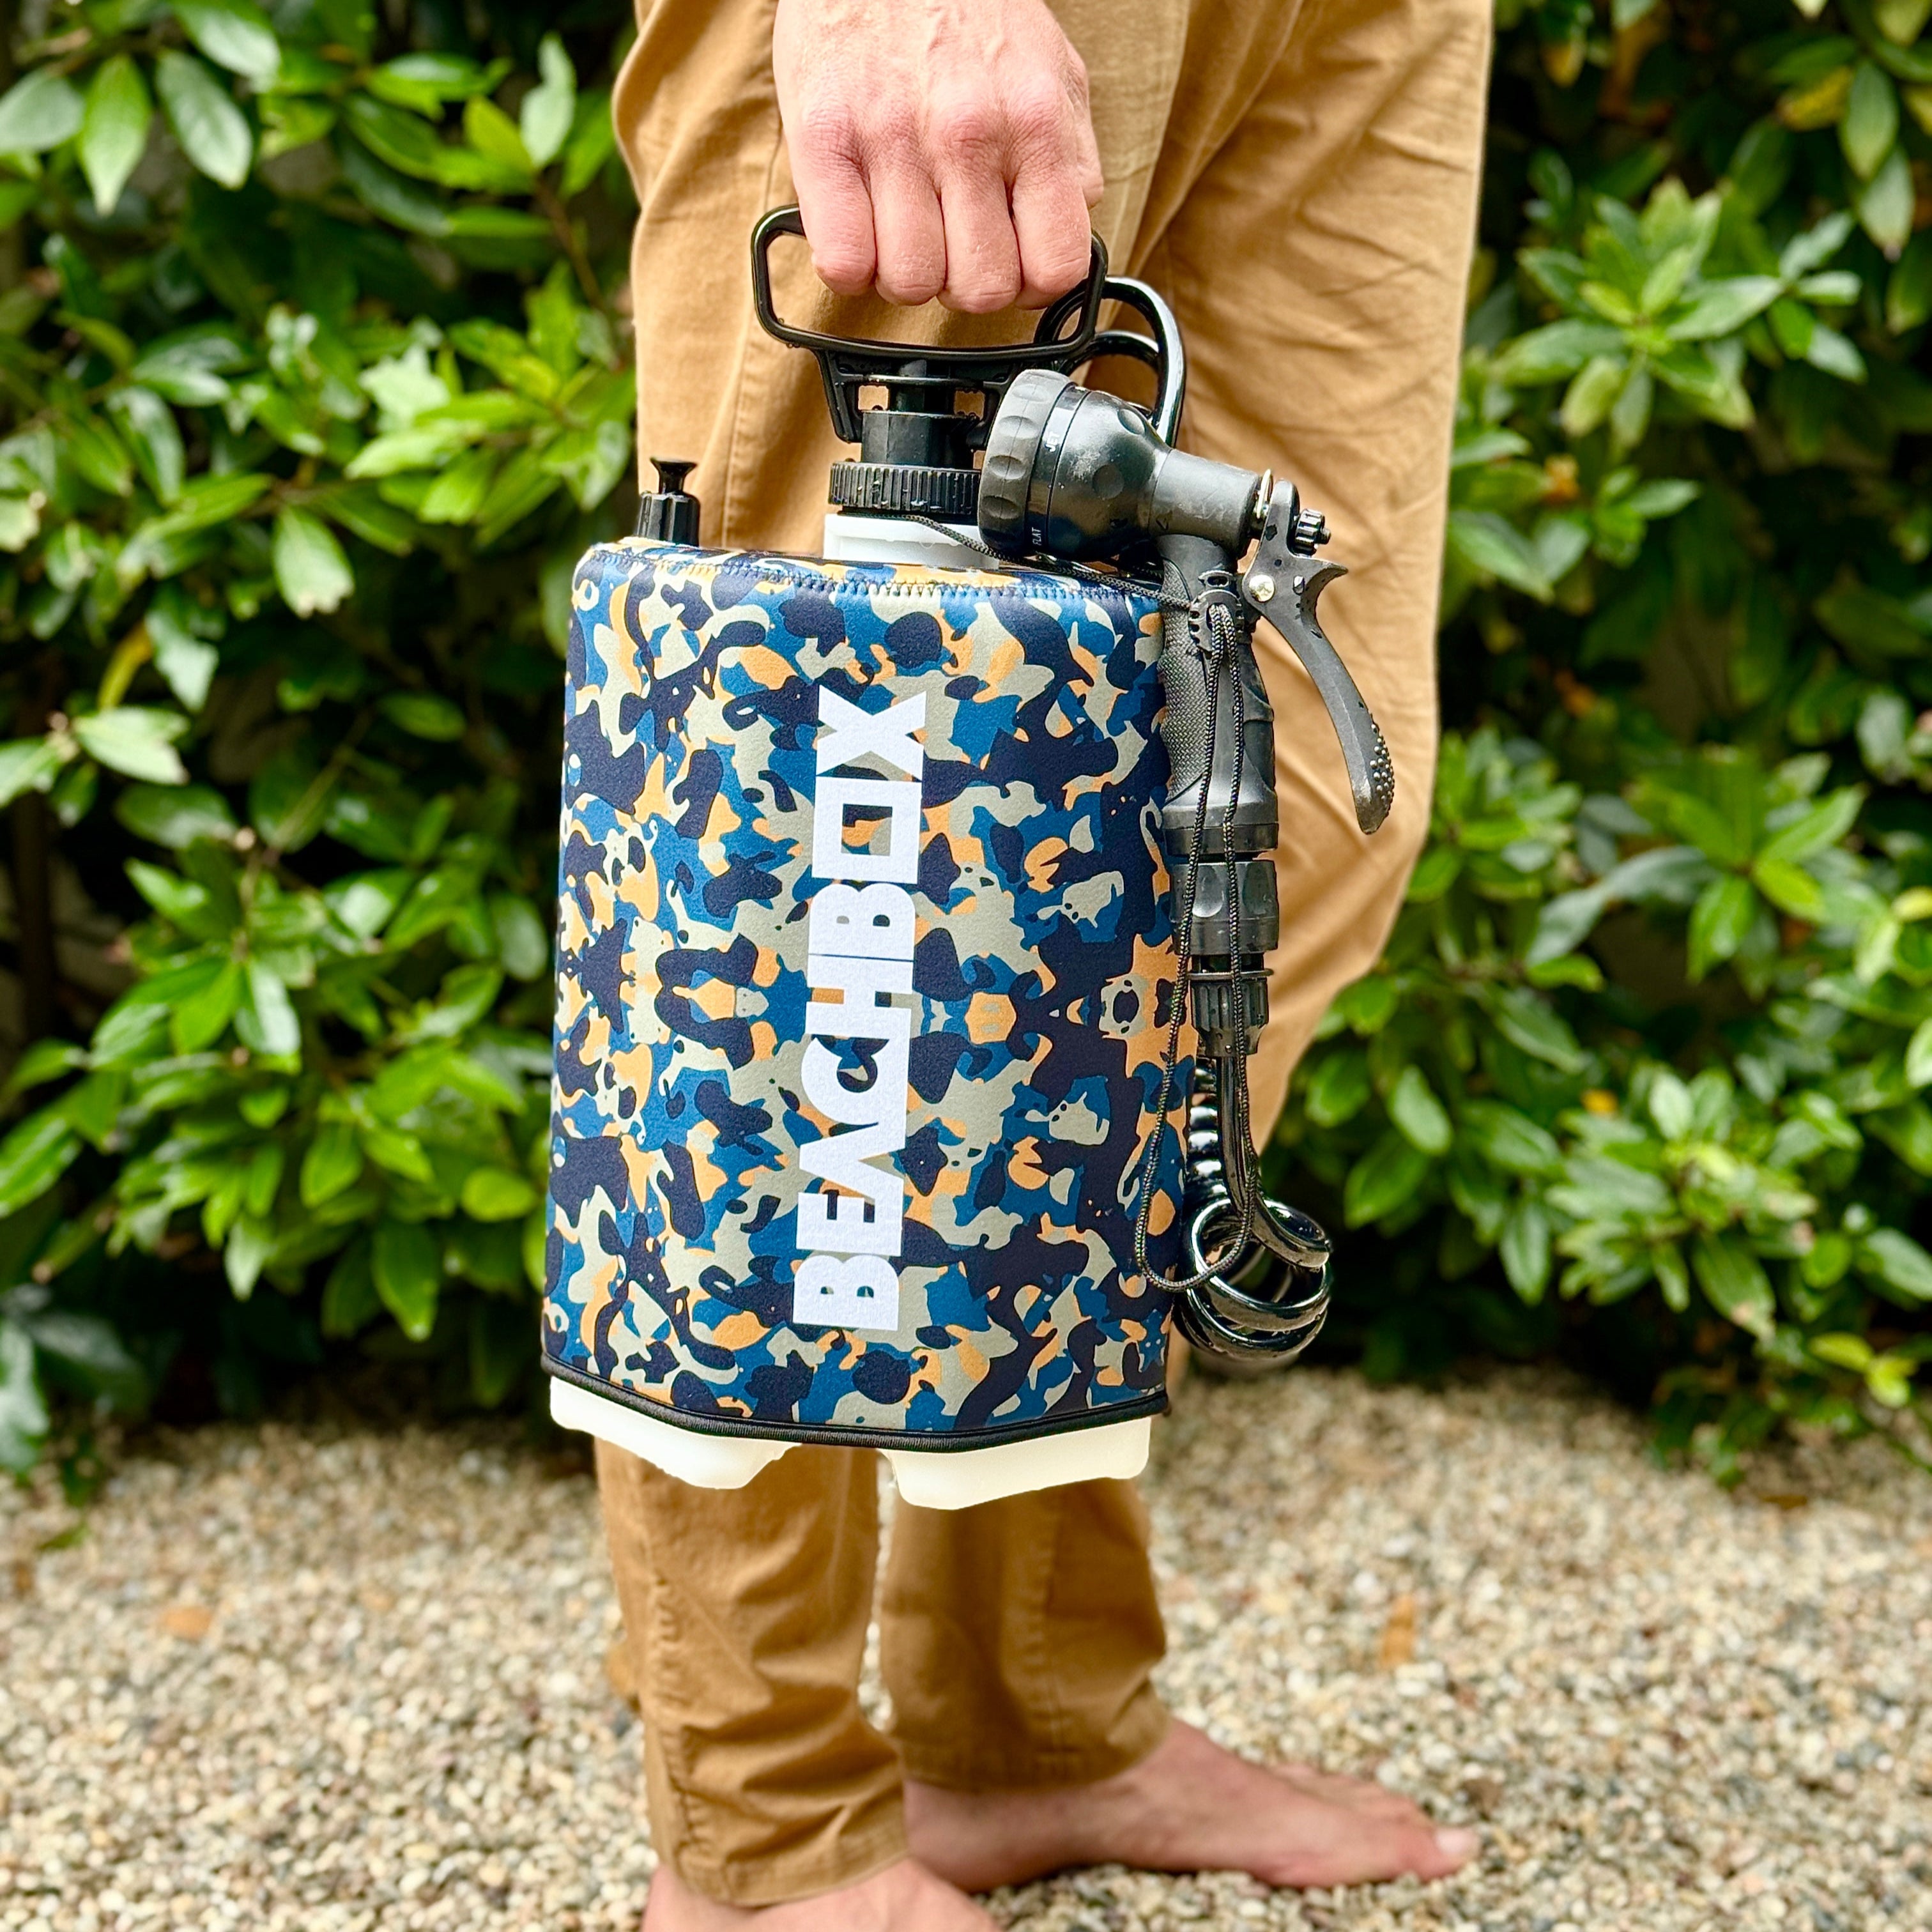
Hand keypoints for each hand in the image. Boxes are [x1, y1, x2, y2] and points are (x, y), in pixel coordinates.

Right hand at [773, 0, 1103, 312]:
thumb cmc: (964, 14)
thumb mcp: (1050, 74)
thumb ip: (1069, 159)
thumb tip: (1067, 233)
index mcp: (1034, 125)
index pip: (1053, 269)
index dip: (1030, 284)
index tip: (1009, 263)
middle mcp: (968, 135)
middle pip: (979, 291)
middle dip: (963, 281)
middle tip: (948, 240)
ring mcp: (893, 139)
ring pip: (909, 285)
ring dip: (903, 273)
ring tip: (901, 224)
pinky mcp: (825, 140)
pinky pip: (843, 262)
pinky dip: (849, 264)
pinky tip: (859, 226)